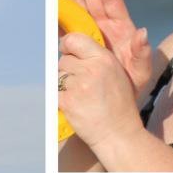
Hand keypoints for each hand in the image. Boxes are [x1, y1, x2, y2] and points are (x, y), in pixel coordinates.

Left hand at [58, 32, 142, 151]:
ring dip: (63, 85)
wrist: (117, 133)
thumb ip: (96, 58)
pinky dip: (59, 98)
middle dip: (68, 70)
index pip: (74, 40)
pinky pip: (53, 92)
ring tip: (79, 97)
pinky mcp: (67, 101)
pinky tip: (72, 104)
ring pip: (57, 76)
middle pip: (63, 60)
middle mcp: (91, 69)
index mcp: (104, 59)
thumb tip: (71, 45)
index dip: (67, 45)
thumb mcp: (116, 73)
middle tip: (80, 85)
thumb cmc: (118, 105)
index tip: (67, 51)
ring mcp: (78, 85)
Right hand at [60, 0, 151, 92]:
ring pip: (79, 3)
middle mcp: (105, 24)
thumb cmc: (133, 84)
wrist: (118, 97)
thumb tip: (143, 33)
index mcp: (121, 27)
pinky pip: (67, 22)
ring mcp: (91, 31)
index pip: (111, 0)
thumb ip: (142, 52)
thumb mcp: (141, 70)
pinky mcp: (79, 41)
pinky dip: (60, 9)